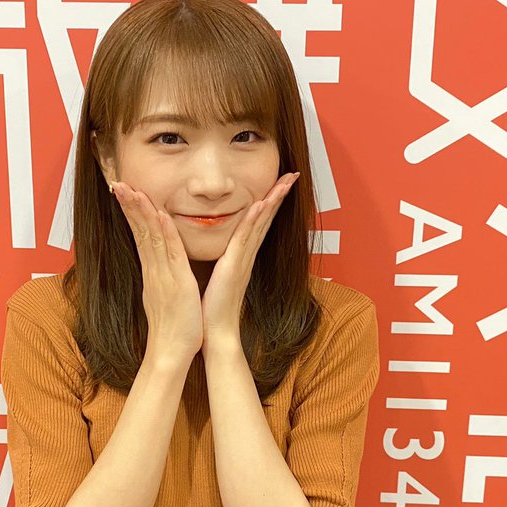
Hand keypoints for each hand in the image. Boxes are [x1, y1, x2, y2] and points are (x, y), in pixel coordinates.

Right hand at [111, 181, 204, 361]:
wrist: (171, 352)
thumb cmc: (173, 328)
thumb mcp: (164, 297)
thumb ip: (160, 280)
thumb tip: (157, 270)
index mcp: (152, 272)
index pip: (139, 236)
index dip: (132, 213)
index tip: (125, 193)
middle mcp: (153, 270)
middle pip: (139, 231)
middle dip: (129, 206)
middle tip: (119, 183)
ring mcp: (163, 275)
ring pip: (150, 237)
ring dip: (142, 212)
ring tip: (132, 189)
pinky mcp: (177, 282)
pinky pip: (169, 253)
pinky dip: (164, 233)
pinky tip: (160, 215)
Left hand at [201, 172, 299, 348]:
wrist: (215, 332)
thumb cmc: (214, 308)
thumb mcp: (218, 277)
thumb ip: (223, 263)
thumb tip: (221, 254)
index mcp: (242, 257)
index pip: (258, 223)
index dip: (270, 203)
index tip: (280, 184)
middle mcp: (247, 255)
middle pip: (266, 219)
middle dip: (279, 195)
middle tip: (293, 174)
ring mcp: (243, 259)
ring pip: (260, 223)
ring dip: (273, 201)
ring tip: (286, 181)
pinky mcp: (234, 265)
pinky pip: (246, 238)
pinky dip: (255, 220)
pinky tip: (262, 204)